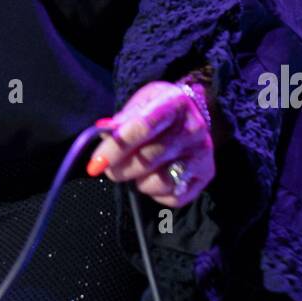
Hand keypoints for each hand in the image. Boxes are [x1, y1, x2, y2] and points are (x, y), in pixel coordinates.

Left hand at [86, 79, 216, 206]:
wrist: (191, 114)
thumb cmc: (158, 109)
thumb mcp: (140, 102)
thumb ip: (122, 119)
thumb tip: (104, 132)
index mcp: (175, 102)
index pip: (142, 128)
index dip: (116, 148)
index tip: (94, 165)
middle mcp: (194, 128)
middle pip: (148, 158)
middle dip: (119, 168)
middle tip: (108, 167)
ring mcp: (202, 152)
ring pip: (160, 181)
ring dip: (138, 181)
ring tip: (134, 170)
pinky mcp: (206, 174)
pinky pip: (174, 197)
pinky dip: (156, 193)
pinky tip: (153, 177)